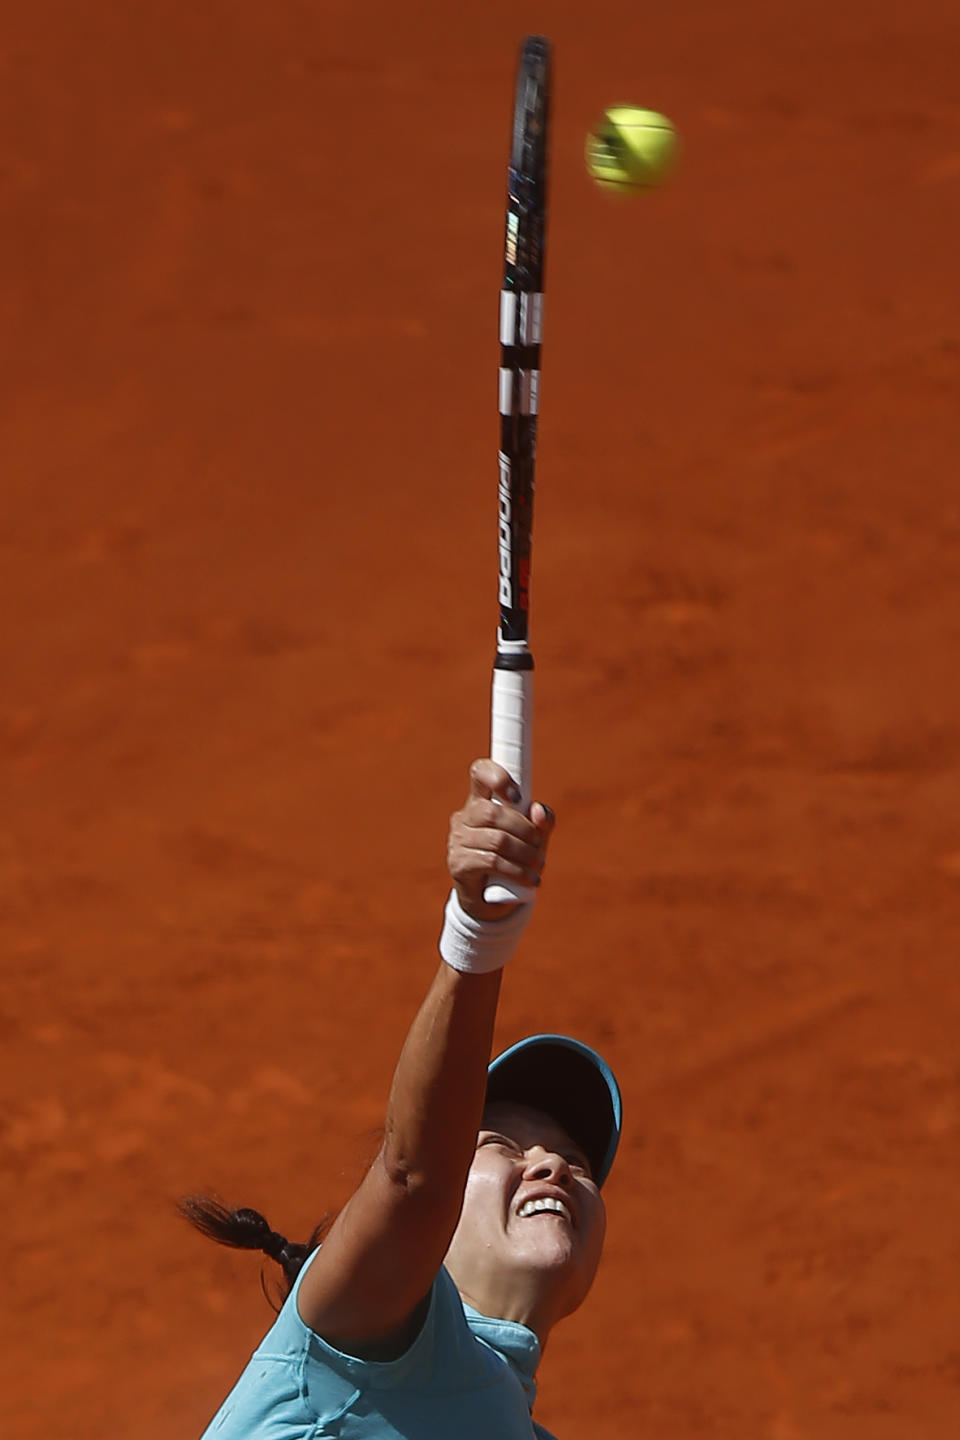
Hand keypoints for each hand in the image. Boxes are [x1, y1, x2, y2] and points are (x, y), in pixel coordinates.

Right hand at [447, 759, 554, 921]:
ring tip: (538, 865)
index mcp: (480, 802)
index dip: (497, 777)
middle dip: (524, 829)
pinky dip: (517, 871)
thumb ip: (542, 823)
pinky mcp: (458, 864)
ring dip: (525, 854)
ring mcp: (457, 841)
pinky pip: (492, 862)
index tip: (517, 797)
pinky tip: (530, 879)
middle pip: (493, 813)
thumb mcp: (533, 840)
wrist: (493, 902)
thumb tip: (539, 811)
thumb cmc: (514, 861)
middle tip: (538, 844)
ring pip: (497, 840)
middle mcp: (464, 818)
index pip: (480, 773)